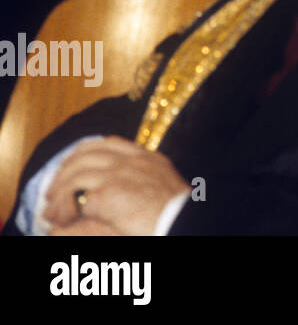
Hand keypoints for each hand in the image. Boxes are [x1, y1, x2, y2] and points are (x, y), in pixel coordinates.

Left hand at [43, 137, 188, 234]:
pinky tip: (60, 219)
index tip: (75, 160)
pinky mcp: (106, 194)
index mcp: (146, 158)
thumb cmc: (176, 211)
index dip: (87, 150)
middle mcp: (130, 161)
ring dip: (59, 190)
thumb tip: (127, 188)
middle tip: (55, 186)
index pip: (111, 142)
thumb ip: (146, 178)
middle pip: (87, 154)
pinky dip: (63, 207)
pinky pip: (73, 196)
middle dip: (65, 169)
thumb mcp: (165, 184)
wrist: (180, 221)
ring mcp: (117, 175)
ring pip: (76, 173)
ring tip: (51, 207)